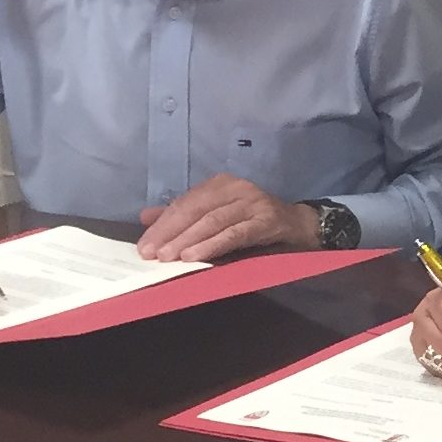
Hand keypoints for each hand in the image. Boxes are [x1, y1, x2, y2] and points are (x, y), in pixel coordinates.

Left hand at [135, 174, 312, 260]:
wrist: (298, 225)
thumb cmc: (253, 220)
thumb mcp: (217, 213)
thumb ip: (184, 213)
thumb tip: (146, 217)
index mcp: (220, 184)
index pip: (184, 203)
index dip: (162, 225)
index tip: (144, 247)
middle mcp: (235, 188)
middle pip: (195, 210)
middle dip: (170, 233)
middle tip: (151, 254)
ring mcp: (252, 202)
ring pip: (212, 221)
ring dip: (187, 240)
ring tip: (168, 258)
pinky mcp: (266, 220)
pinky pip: (234, 233)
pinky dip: (212, 245)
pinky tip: (195, 257)